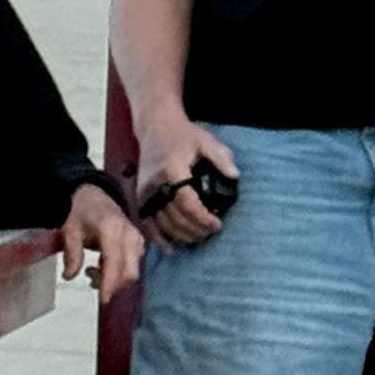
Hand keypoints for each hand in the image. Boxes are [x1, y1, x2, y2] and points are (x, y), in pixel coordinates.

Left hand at [61, 182, 143, 298]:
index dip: (109, 283)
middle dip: (112, 285)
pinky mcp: (138, 243)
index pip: (115, 262)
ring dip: (114, 279)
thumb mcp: (70, 230)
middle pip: (129, 272)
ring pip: (132, 271)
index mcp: (111, 229)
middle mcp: (129, 235)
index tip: (102, 299)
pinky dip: (118, 272)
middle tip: (90, 279)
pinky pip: (132, 265)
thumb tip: (69, 276)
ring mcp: (136, 239)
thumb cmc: (80, 211)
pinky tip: (102, 264)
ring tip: (92, 269)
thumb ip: (72, 254)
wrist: (92, 194)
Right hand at [135, 119, 237, 247]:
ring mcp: (145, 192)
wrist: (155, 127)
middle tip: (211, 232)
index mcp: (173, 169)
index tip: (217, 224)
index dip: (203, 218)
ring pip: (162, 223)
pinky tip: (170, 248)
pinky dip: (158, 238)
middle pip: (175, 217)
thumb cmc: (183, 134)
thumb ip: (221, 158)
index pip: (187, 202)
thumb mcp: (206, 140)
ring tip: (198, 237)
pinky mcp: (140, 197)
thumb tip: (235, 176)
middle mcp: (156, 183)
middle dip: (196, 229)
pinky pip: (147, 223)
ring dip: (181, 235)